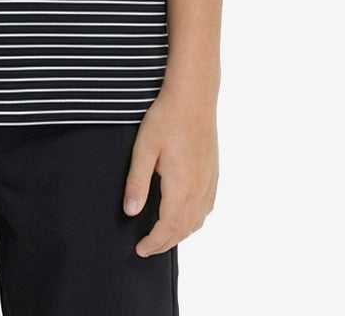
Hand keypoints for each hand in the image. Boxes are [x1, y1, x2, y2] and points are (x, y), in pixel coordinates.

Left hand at [122, 91, 218, 254]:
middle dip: (166, 242)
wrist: (193, 95)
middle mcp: (199, 186)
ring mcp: (209, 179)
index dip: (154, 242)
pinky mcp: (213, 170)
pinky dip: (196, 219)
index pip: (168, 226)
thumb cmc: (167, 117)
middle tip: (148, 248)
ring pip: (198, 219)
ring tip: (164, 236)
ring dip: (181, 233)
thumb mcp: (144, 147)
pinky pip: (207, 205)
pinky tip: (188, 216)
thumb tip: (131, 212)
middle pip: (184, 228)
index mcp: (181, 184)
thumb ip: (138, 181)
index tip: (140, 249)